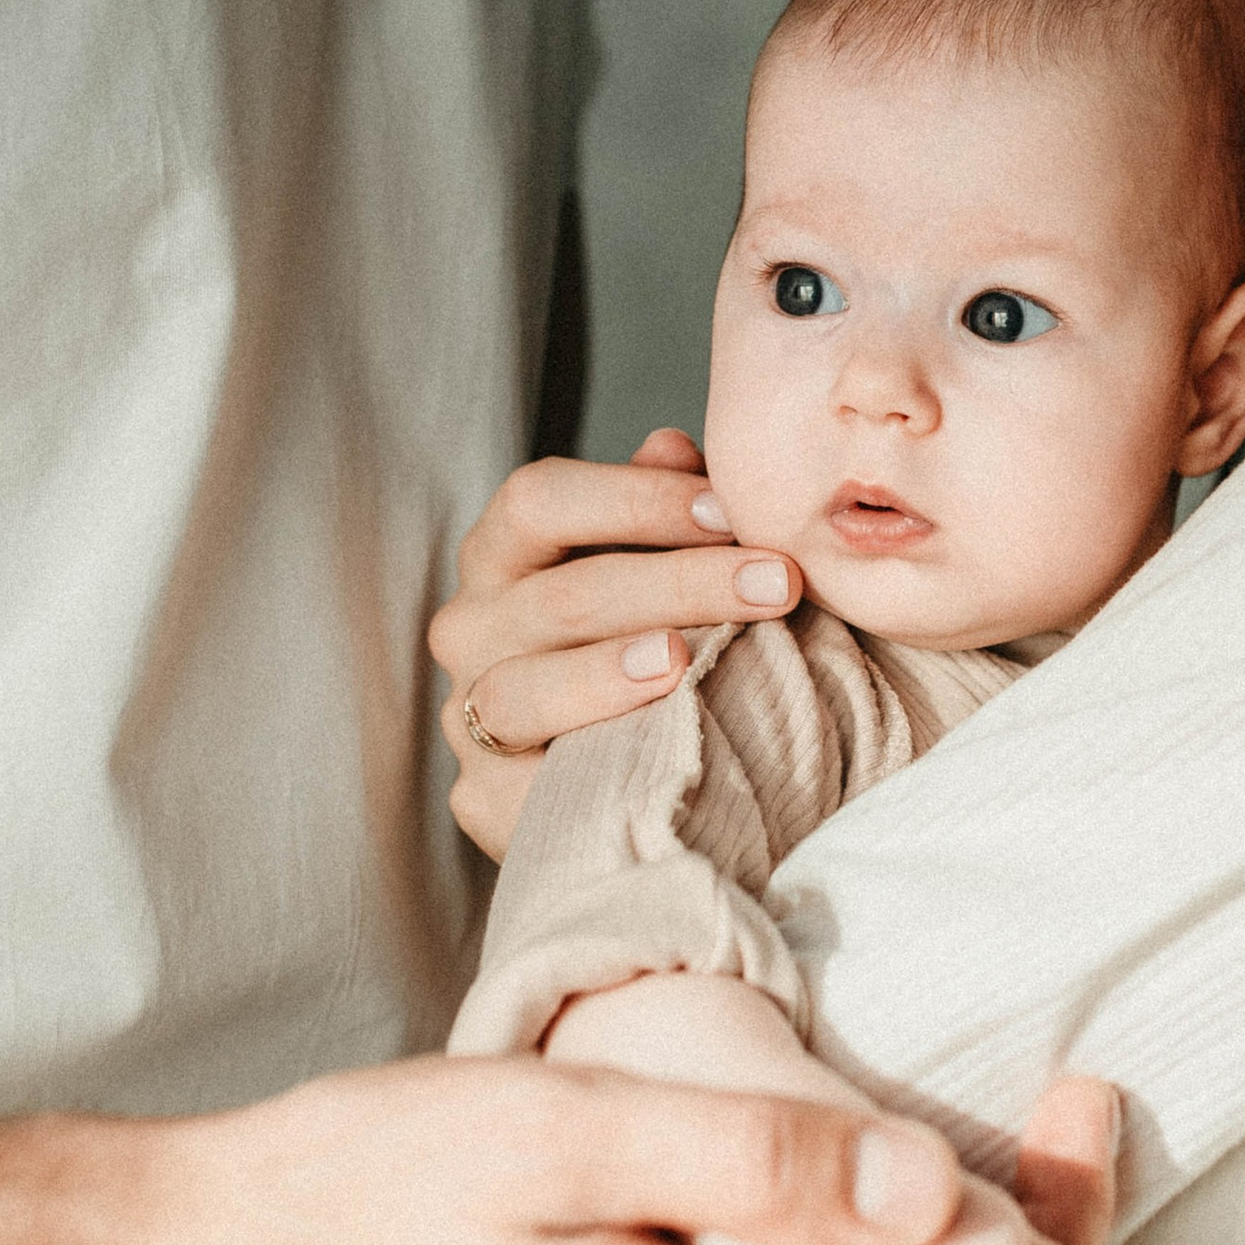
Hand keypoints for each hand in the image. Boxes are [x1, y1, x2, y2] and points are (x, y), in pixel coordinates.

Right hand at [434, 429, 802, 855]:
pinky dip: (590, 765)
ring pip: (524, 690)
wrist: (622, 778)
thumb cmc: (642, 639)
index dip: (634, 497)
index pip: (537, 500)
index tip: (729, 511)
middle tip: (776, 583)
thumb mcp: (652, 565)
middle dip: (676, 583)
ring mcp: (468, 717)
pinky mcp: (482, 798)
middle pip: (558, 596)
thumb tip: (673, 445)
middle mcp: (470, 628)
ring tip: (681, 661)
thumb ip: (660, 507)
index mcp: (502, 554)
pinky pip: (527, 786)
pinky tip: (657, 752)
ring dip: (610, 672)